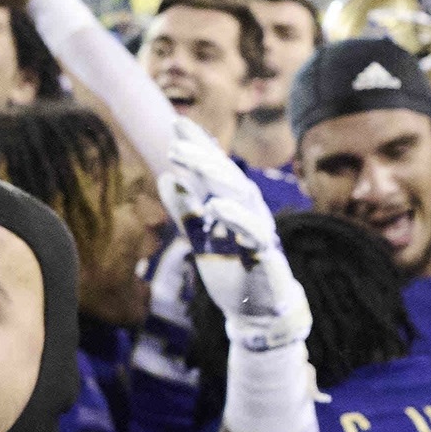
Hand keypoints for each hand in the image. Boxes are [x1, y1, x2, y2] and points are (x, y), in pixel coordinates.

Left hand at [161, 133, 305, 355]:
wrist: (256, 308)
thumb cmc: (230, 267)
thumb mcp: (200, 238)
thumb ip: (185, 211)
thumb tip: (165, 178)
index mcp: (231, 202)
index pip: (213, 168)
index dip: (198, 145)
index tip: (177, 123)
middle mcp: (247, 208)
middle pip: (224, 175)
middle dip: (200, 156)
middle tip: (174, 144)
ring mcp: (257, 227)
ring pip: (239, 194)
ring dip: (214, 176)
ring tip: (190, 162)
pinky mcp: (265, 252)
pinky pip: (252, 230)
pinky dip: (236, 216)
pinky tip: (216, 205)